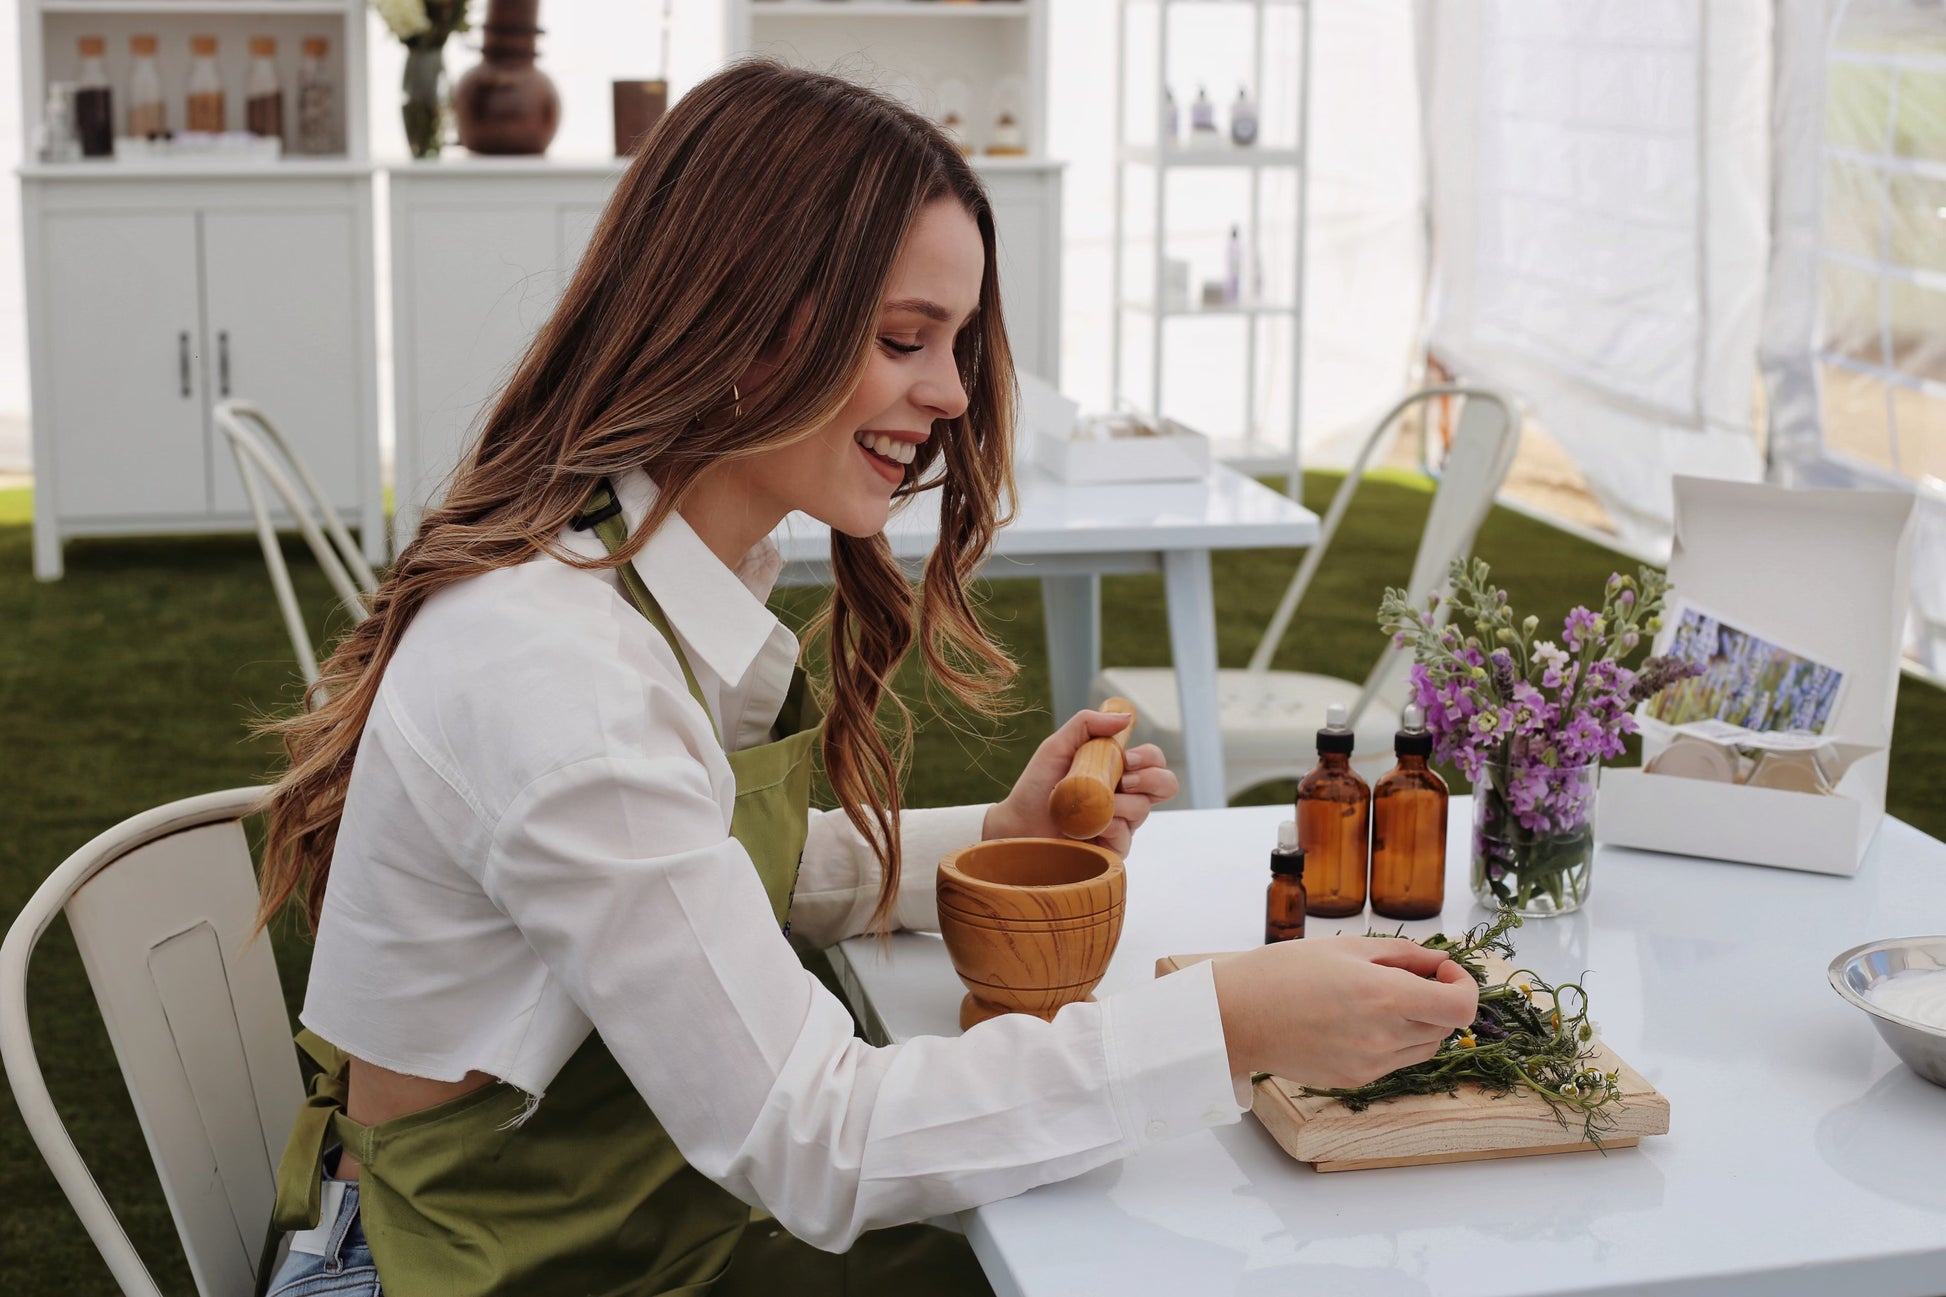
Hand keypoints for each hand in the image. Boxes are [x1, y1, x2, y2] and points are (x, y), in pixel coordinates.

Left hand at [982, 708, 1179, 855]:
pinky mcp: (1113, 850)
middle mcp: (1125, 798)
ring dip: (1119, 804)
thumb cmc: (1036, 786)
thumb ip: (1087, 724)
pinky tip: (1088, 827)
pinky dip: (1108, 827)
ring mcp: (1122, 824)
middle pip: (1166, 785)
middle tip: (1124, 780)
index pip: (1153, 761)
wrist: (1017, 824)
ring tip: (1091, 805)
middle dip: (1152, 778)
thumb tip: (1126, 717)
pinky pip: (1126, 836)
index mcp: (1117, 772)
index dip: (1149, 757)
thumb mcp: (1057, 746)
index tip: (1128, 758)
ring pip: (1143, 810)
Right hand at [1207, 938, 1479, 1089]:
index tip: (1444, 971)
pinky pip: (1395, 1062)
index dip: (1465, 986)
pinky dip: (1393, 1041)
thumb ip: (1402, 954)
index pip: (1461, 1007)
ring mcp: (1371, 1064)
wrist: (1236, 1017)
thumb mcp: (1346, 948)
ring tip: (1380, 999)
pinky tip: (1358, 1020)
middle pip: (1445, 1026)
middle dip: (1438, 999)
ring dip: (1419, 1022)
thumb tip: (1438, 962)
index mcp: (1384, 997)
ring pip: (1424, 1046)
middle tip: (1408, 977)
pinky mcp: (1355, 1080)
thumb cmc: (1282, 973)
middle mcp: (1384, 1037)